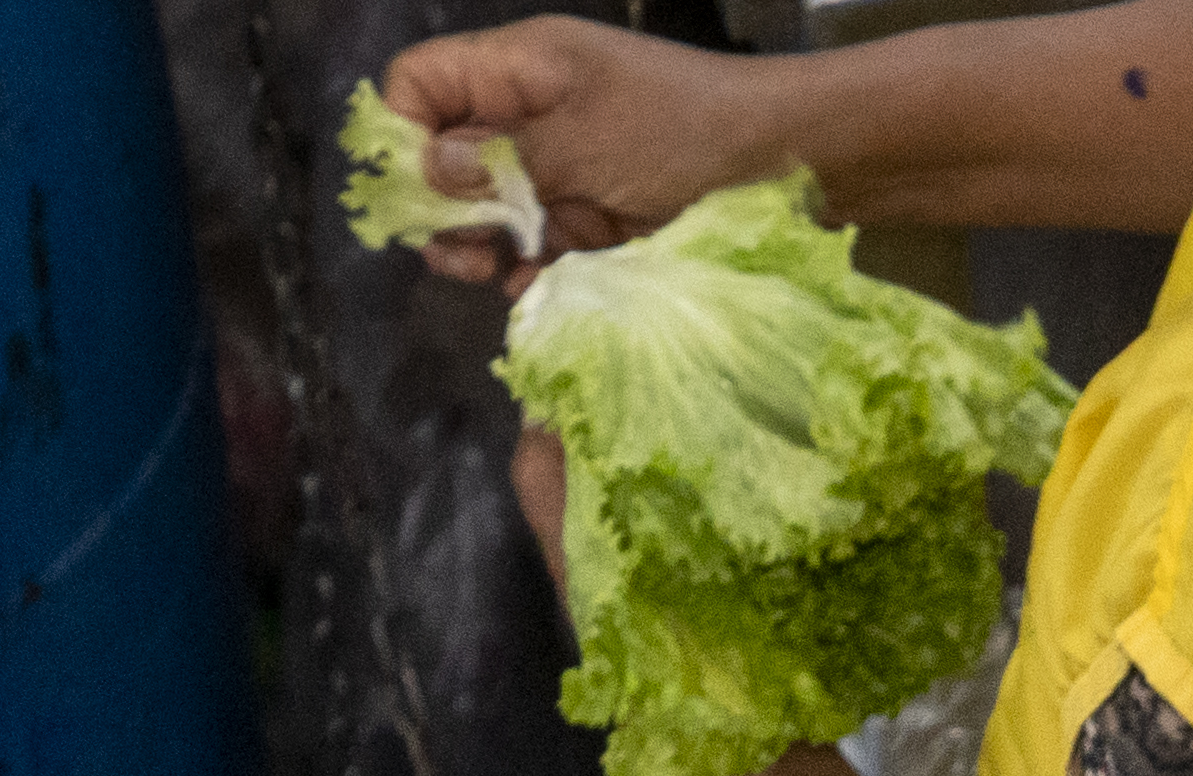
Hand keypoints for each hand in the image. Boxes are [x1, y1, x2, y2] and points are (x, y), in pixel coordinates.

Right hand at [360, 22, 795, 268]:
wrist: (790, 167)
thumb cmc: (686, 133)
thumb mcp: (583, 138)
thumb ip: (502, 157)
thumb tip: (431, 170)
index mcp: (519, 69)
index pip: (420, 85)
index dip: (401, 132)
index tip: (418, 189)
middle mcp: (530, 115)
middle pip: (443, 156)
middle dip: (439, 205)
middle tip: (459, 248)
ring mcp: (560, 169)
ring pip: (485, 211)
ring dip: (479, 246)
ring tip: (492, 272)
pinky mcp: (592, 222)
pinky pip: (535, 247)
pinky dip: (526, 271)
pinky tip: (530, 290)